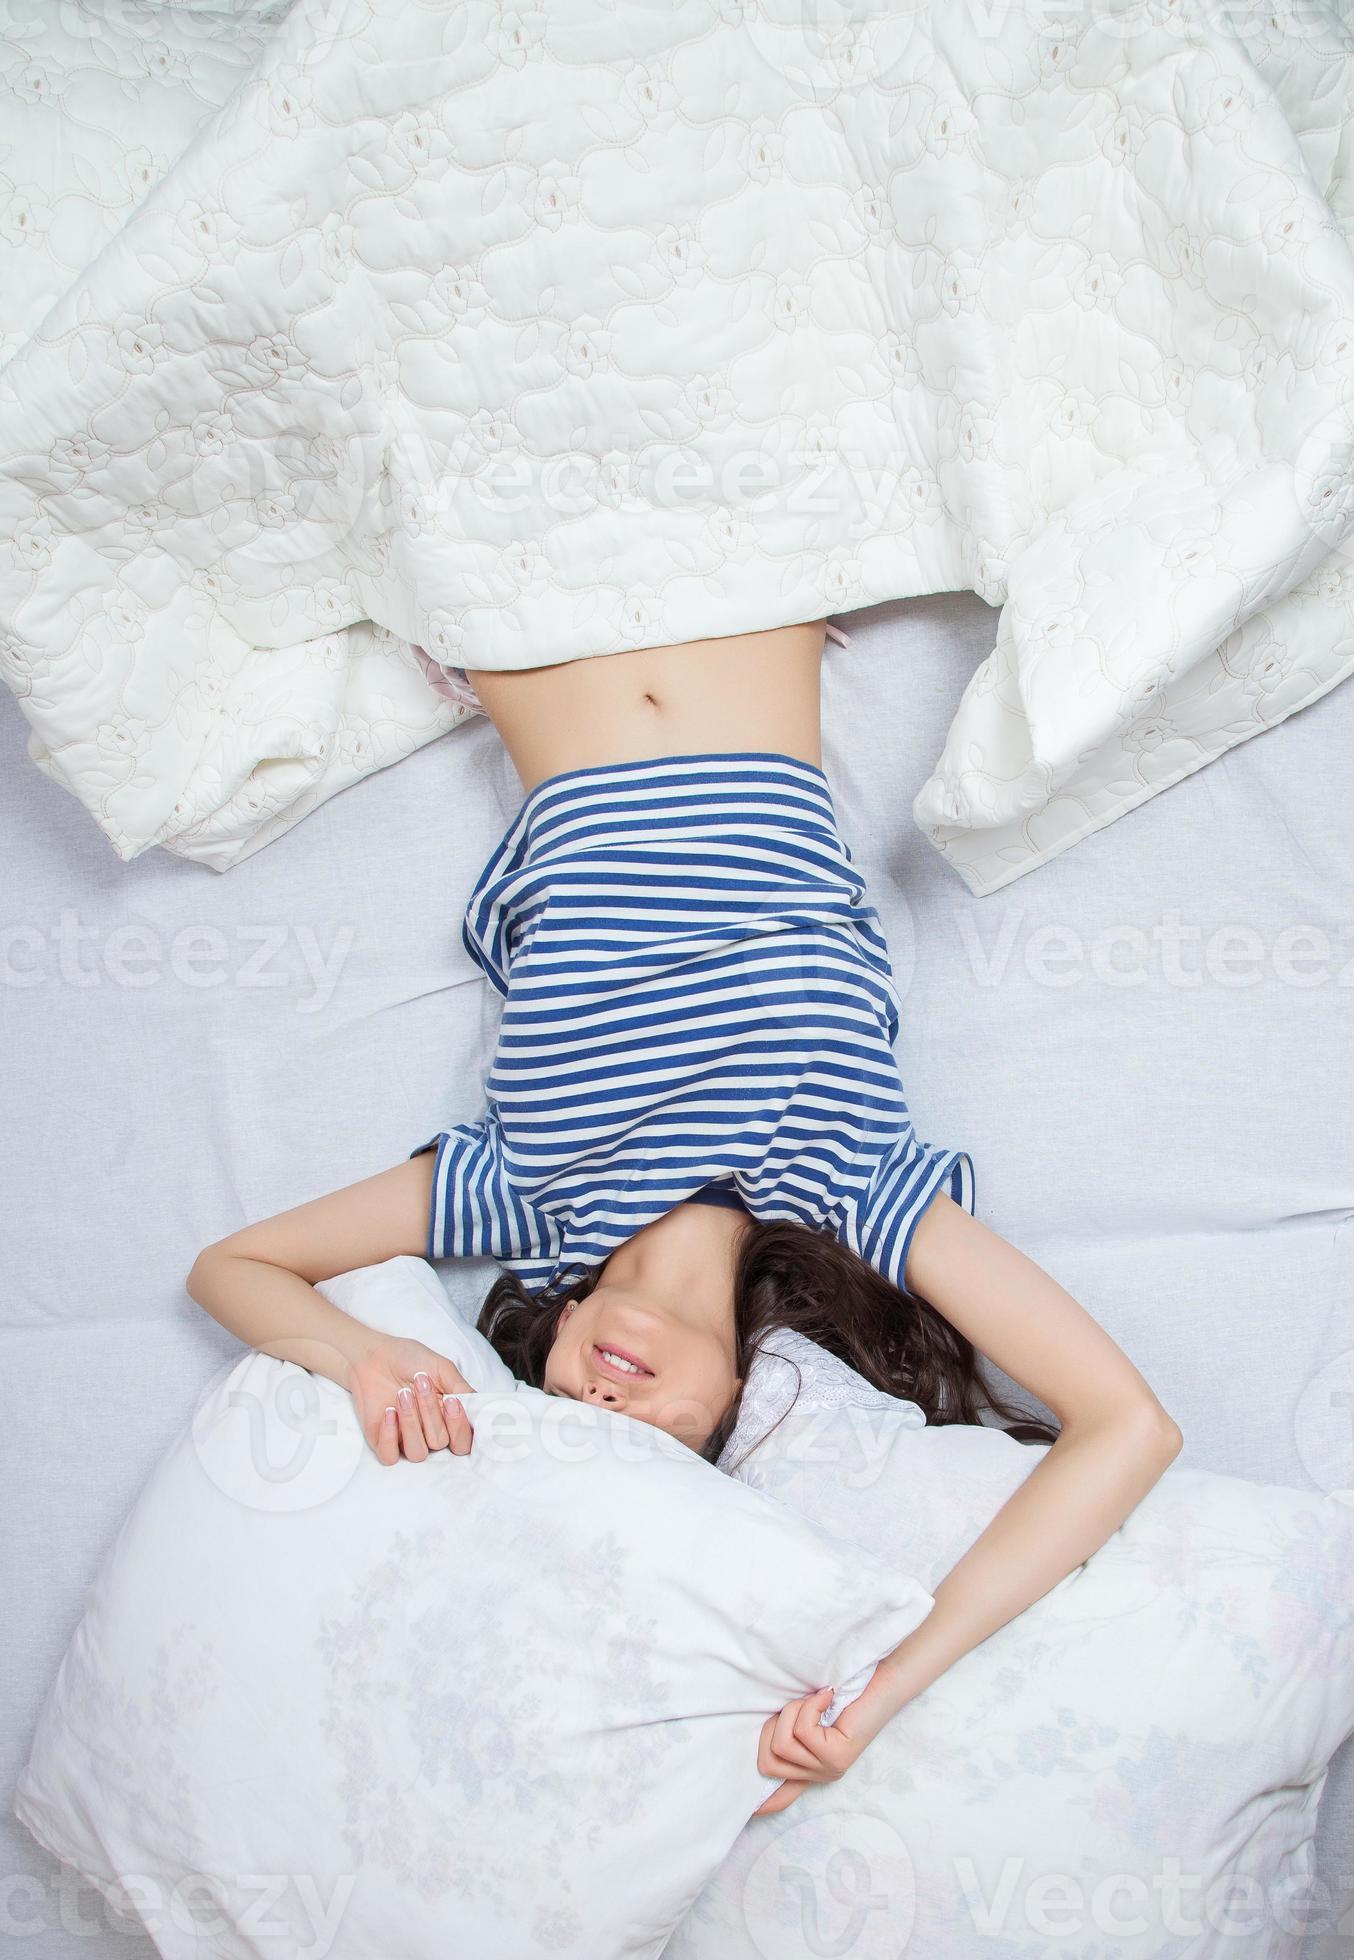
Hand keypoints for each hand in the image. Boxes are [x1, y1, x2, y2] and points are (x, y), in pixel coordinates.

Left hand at [345, 1334, 475, 1467]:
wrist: (373, 1355)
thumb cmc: (409, 1360)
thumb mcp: (442, 1368)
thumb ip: (462, 1389)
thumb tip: (480, 1409)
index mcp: (449, 1416)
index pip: (464, 1440)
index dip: (460, 1427)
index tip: (452, 1402)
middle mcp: (430, 1432)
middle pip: (441, 1442)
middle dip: (431, 1412)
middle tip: (421, 1384)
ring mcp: (406, 1439)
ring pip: (418, 1452)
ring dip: (411, 1422)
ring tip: (402, 1394)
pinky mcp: (382, 1442)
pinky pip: (390, 1456)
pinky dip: (390, 1436)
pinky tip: (389, 1412)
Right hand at [752, 1664, 896, 1816]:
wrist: (881, 1685)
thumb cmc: (841, 1696)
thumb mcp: (807, 1717)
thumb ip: (789, 1733)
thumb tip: (761, 1744)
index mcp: (810, 1768)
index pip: (781, 1799)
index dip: (763, 1805)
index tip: (751, 1812)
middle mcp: (819, 1775)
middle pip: (768, 1763)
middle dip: (773, 1725)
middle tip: (798, 1707)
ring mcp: (829, 1769)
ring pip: (782, 1745)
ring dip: (792, 1712)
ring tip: (815, 1701)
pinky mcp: (838, 1757)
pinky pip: (803, 1732)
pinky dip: (809, 1706)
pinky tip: (826, 1697)